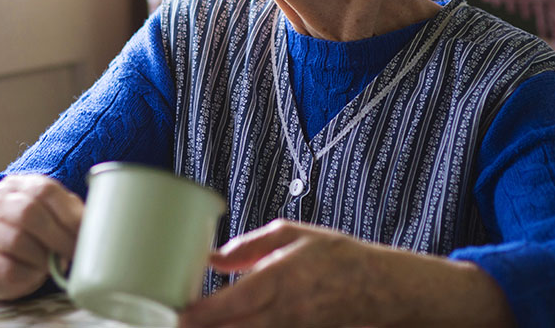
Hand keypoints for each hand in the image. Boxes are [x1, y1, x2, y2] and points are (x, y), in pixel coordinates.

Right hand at [0, 174, 83, 300]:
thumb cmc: (30, 232)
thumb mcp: (49, 213)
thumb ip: (70, 214)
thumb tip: (98, 228)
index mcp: (20, 185)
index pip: (45, 191)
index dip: (70, 215)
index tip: (88, 235)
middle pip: (29, 213)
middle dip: (59, 238)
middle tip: (74, 254)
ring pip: (17, 241)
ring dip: (43, 257)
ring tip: (54, 264)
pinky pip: (7, 268)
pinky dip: (28, 274)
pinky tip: (35, 272)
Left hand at [178, 219, 388, 327]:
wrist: (383, 289)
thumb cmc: (339, 257)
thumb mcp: (295, 235)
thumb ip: (251, 246)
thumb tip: (213, 258)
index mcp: (280, 278)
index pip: (229, 303)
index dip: (198, 314)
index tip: (174, 313)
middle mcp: (284, 312)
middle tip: (171, 324)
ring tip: (195, 326)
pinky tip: (227, 327)